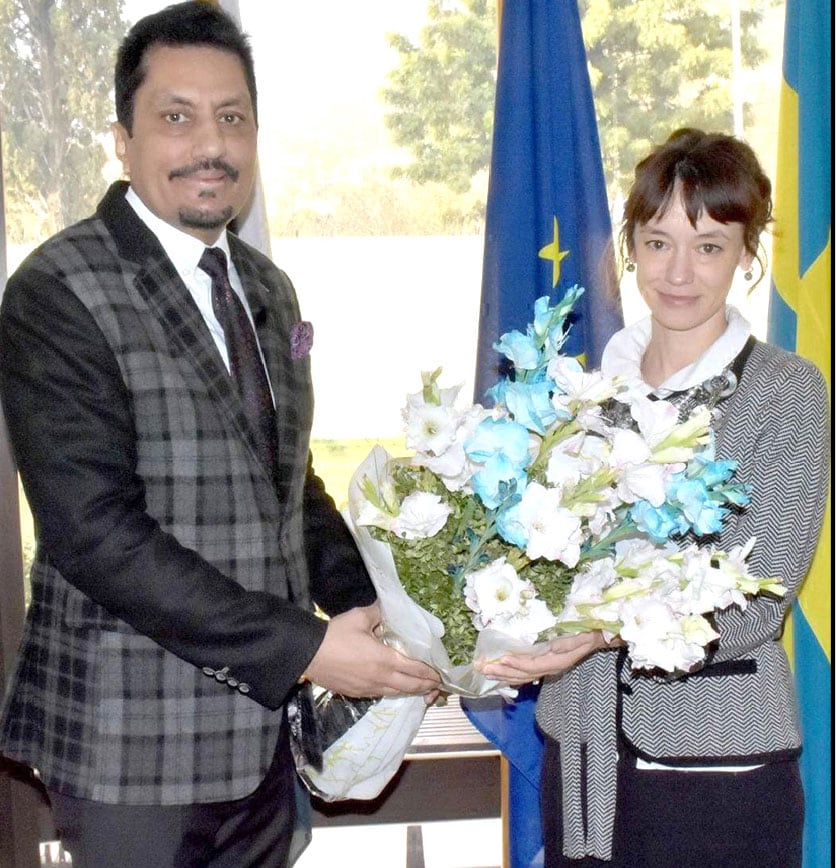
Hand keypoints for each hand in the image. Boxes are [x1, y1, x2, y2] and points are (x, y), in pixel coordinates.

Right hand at [302, 604, 440, 698]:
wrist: (307, 655)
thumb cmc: (335, 635)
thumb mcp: (359, 618)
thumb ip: (378, 613)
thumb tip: (387, 609)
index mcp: (384, 659)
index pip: (413, 668)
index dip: (428, 673)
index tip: (440, 675)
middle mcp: (380, 677)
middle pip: (409, 685)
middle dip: (425, 686)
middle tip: (436, 685)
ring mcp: (368, 688)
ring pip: (396, 693)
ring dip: (411, 692)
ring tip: (422, 691)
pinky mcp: (357, 693)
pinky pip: (382, 694)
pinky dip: (395, 693)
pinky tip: (396, 689)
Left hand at [477, 632, 614, 685]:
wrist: (596, 639)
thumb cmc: (587, 634)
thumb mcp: (581, 637)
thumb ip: (568, 643)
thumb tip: (554, 648)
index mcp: (556, 662)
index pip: (533, 665)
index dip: (517, 663)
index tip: (501, 658)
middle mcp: (549, 668)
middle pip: (523, 674)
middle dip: (502, 671)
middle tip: (483, 668)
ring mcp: (545, 669)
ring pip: (521, 676)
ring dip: (502, 674)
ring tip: (485, 671)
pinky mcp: (543, 665)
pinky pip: (524, 673)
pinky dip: (510, 673)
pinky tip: (498, 672)